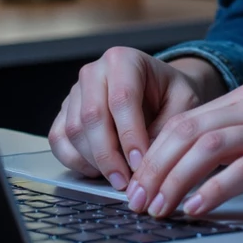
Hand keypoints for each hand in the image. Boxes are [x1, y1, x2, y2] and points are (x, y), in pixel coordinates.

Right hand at [49, 48, 225, 189]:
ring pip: (74, 131)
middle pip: (92, 116)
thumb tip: (146, 161)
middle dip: (109, 155)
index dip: (130, 134)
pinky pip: (59, 140)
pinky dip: (75, 162)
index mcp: (124, 60)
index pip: (122, 98)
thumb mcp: (183, 102)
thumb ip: (167, 127)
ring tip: (118, 177)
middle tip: (125, 181)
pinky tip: (98, 171)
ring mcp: (75, 92)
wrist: (156, 89)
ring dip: (94, 161)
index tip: (140, 163)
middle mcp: (94, 72)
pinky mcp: (64, 113)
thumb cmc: (169, 93)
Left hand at [123, 81, 242, 218]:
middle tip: (137, 201)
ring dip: (175, 180)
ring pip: (208, 146)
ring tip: (158, 209)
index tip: (135, 185)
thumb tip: (188, 171)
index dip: (154, 153)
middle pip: (189, 130)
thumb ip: (241, 142)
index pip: (186, 119)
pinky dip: (214, 190)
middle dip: (154, 168)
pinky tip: (198, 208)